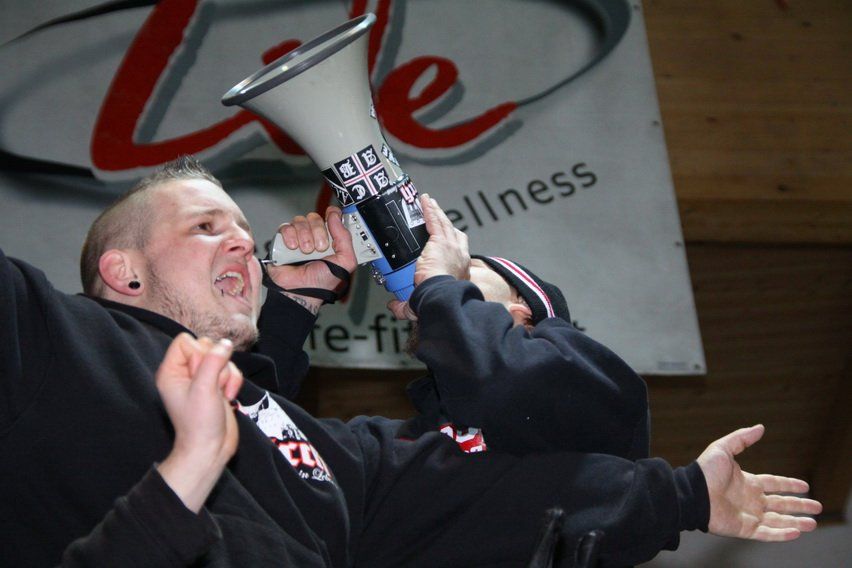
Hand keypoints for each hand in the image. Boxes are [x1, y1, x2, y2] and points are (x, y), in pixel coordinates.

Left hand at [155, 334, 243, 512]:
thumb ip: (214, 361)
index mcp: (171, 371)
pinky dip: (234, 382)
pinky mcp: (217, 386)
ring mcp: (202, 379)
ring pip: (222, 358)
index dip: (199, 354)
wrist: (210, 449)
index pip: (185, 341)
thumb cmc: (199, 423)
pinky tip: (228, 397)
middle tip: (211, 386)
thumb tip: (226, 344)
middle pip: (206, 346)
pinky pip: (230, 369)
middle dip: (216, 364)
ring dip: (227, 375)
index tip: (200, 375)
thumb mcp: (204, 388)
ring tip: (220, 395)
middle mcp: (185, 373)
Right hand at [266, 207, 356, 311]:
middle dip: (318, 231)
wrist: (300, 292)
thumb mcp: (345, 262)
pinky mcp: (283, 241)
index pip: (332, 218)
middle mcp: (315, 237)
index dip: (333, 214)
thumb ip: (345, 238)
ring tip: (306, 252)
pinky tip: (292, 248)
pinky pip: (286, 227)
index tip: (332, 214)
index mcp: (331, 241)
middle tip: (319, 248)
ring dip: (304, 236)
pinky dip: (290, 236)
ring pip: (300, 220)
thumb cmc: (321, 282)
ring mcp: (299, 238)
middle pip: (315, 217)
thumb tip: (336, 217)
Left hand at [387, 194, 469, 320]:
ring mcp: (452, 246)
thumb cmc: (437, 300)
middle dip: (444, 223)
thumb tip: (394, 306)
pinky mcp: (441, 241)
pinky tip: (424, 201)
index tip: (443, 241)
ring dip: (436, 212)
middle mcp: (459, 256)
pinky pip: (435, 220)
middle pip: (453, 233)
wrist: (441, 295)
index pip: (457, 252)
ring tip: (429, 203)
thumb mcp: (418, 304)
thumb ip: (404, 306)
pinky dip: (430, 210)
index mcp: (459, 270)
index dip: (451, 244)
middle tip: (436, 215)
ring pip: (444, 224)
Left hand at [698, 424, 821, 540]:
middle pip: (781, 504)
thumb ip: (742, 438)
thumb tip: (760, 427)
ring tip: (812, 523)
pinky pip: (767, 534)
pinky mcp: (744, 529)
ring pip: (778, 520)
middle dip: (799, 505)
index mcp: (747, 483)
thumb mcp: (723, 448)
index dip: (789, 485)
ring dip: (796, 522)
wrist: (691, 493)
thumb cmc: (704, 471)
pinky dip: (782, 534)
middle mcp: (750, 500)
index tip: (805, 486)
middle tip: (817, 507)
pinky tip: (796, 532)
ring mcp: (748, 515)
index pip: (773, 484)